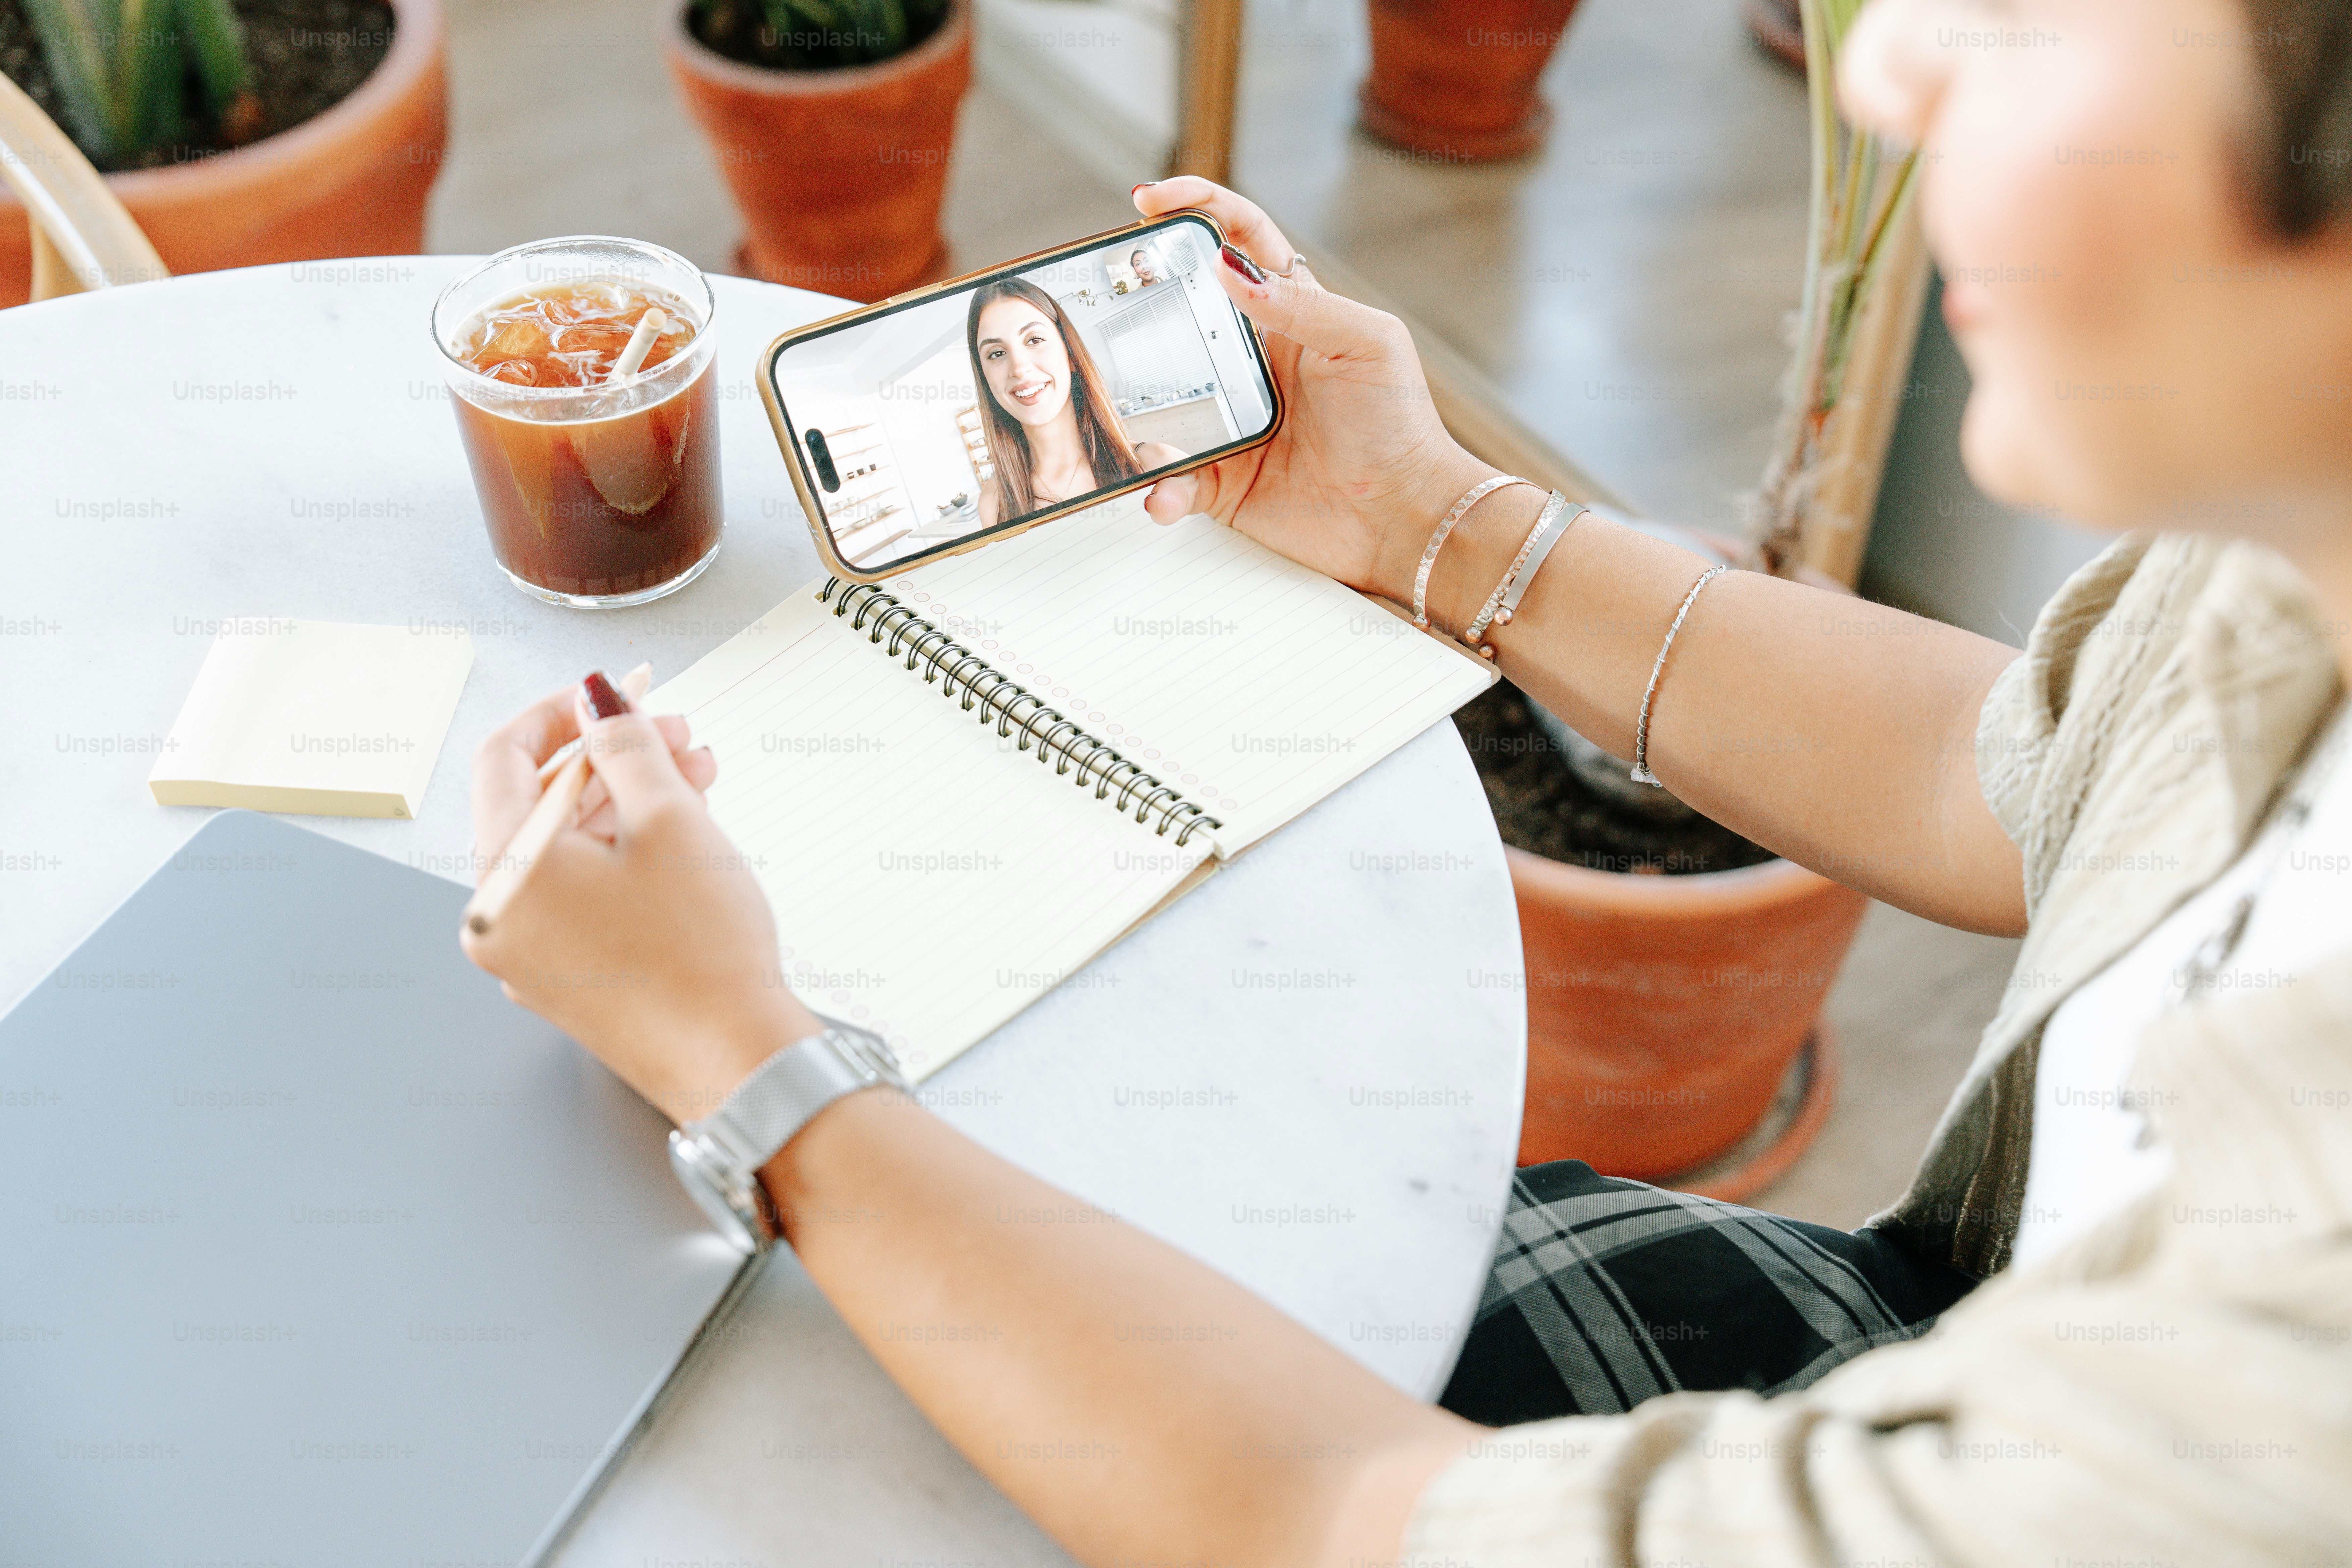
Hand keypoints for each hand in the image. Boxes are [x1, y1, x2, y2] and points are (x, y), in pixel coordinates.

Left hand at [460, 680, 820, 1123]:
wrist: (739, 1064)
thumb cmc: (703, 955)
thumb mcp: (671, 822)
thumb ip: (626, 746)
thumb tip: (597, 699)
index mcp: (504, 876)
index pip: (504, 760)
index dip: (560, 712)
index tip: (608, 693)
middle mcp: (499, 919)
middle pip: (541, 807)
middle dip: (610, 759)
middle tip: (672, 731)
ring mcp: (531, 955)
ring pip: (569, 851)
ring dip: (628, 804)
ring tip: (696, 775)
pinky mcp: (569, 978)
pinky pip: (584, 895)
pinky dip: (626, 856)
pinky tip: (682, 834)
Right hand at [1131, 178, 1494, 602]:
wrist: (1404, 517)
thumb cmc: (1400, 425)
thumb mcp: (1366, 342)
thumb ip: (1301, 302)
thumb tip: (1228, 267)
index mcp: (1290, 315)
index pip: (1236, 241)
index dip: (1194, 208)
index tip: (1149, 202)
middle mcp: (1252, 362)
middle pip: (1177, 314)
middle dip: (1135, 304)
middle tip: (1103, 303)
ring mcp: (1231, 420)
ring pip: (1159, 399)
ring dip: (1137, 409)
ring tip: (1137, 422)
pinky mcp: (1222, 480)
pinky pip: (1173, 477)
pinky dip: (1162, 485)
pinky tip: (1166, 488)